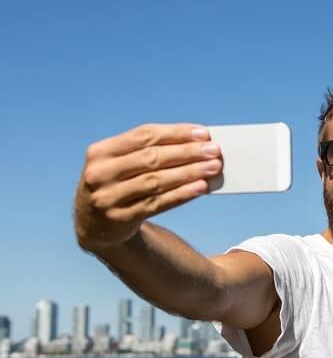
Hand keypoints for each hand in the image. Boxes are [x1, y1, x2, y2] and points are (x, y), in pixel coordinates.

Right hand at [74, 123, 221, 249]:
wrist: (93, 225)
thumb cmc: (118, 184)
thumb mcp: (120, 164)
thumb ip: (150, 152)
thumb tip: (197, 144)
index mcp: (101, 151)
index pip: (144, 136)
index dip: (176, 133)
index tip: (203, 134)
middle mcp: (100, 173)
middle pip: (151, 158)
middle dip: (187, 152)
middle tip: (214, 151)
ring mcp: (108, 197)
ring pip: (155, 181)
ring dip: (188, 173)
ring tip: (213, 168)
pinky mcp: (119, 219)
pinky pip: (157, 204)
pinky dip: (181, 194)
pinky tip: (200, 187)